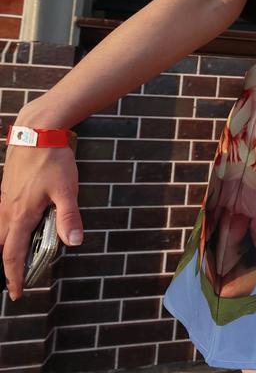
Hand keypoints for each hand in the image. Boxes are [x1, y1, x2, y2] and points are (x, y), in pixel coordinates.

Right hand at [0, 143, 81, 299]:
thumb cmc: (52, 160)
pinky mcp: (6, 191)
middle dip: (6, 267)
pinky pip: (1, 218)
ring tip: (16, 259)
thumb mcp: (67, 190)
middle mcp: (7, 211)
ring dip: (5, 248)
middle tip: (15, 281)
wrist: (36, 134)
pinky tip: (17, 229)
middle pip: (1, 247)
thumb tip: (74, 242)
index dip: (14, 277)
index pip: (12, 256)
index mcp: (21, 216)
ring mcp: (4, 200)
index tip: (17, 294)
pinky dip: (5, 231)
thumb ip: (69, 217)